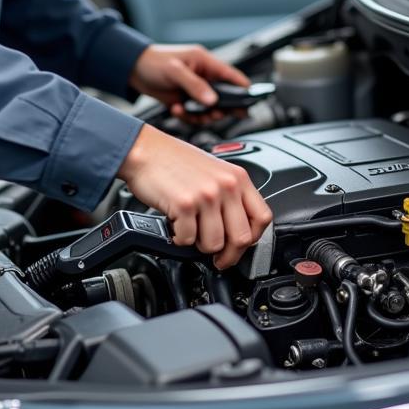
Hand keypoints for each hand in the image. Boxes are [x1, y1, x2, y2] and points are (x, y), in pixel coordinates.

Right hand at [118, 124, 272, 267]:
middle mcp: (226, 185)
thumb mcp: (215, 172)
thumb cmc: (175, 161)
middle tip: (217, 258)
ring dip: (199, 245)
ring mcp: (206, 195)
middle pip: (242, 238)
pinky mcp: (185, 204)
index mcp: (238, 178)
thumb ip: (230, 197)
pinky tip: (175, 226)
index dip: (252, 239)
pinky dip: (179, 239)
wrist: (146, 150)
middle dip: (228, 255)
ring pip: (215, 244)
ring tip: (190, 231)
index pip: (262, 218)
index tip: (240, 247)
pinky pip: (188, 240)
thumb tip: (236, 230)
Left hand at [130, 43, 249, 121]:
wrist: (132, 69)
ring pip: (209, 109)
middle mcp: (203, 76)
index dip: (243, 89)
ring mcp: (195, 90)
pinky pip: (195, 114)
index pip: (231, 75)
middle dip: (218, 109)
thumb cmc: (153, 61)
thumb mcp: (175, 71)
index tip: (249, 102)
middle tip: (211, 114)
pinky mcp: (185, 100)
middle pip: (223, 97)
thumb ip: (194, 85)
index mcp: (205, 62)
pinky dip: (188, 116)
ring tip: (187, 111)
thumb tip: (212, 99)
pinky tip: (176, 109)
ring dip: (200, 115)